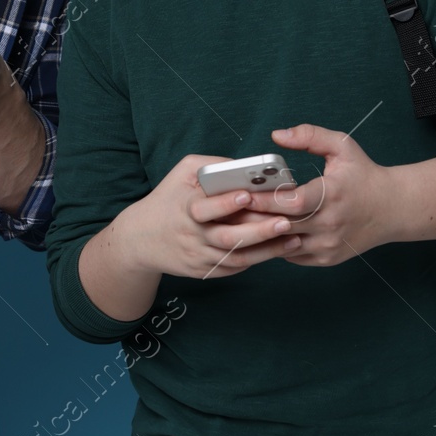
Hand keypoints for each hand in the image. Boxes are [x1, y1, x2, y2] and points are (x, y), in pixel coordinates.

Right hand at [116, 154, 301, 279]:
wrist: (141, 239)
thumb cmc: (169, 198)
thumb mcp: (182, 172)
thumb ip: (212, 164)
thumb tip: (245, 167)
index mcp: (184, 208)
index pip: (205, 208)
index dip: (226, 203)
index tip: (248, 195)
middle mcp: (192, 236)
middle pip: (228, 238)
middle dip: (259, 231)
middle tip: (287, 221)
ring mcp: (199, 257)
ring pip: (237, 257)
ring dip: (267, 249)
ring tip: (294, 239)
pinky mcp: (205, 271)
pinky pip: (235, 267)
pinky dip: (258, 259)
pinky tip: (279, 249)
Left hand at [239, 124, 397, 266]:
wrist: (394, 209)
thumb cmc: (364, 174)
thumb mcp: (342, 146)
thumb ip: (309, 135)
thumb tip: (276, 135)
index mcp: (332, 195)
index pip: (292, 202)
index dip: (264, 200)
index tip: (241, 193)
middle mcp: (330, 224)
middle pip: (282, 226)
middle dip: (253, 217)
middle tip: (228, 208)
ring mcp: (328, 245)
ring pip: (283, 245)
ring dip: (261, 234)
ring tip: (237, 221)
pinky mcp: (327, 258)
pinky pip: (292, 255)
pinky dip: (276, 244)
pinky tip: (260, 233)